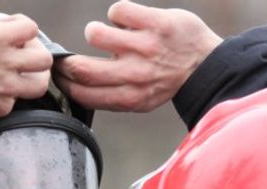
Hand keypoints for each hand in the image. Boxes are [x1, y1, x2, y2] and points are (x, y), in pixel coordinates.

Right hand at [0, 14, 52, 119]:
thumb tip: (3, 30)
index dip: (24, 29)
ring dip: (30, 81)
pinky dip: (3, 100)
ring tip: (16, 79)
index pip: (31, 28)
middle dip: (36, 57)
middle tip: (24, 58)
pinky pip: (10, 105)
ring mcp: (4, 88)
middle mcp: (7, 63)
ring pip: (37, 87)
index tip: (16, 31)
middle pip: (44, 60)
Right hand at [55, 1, 221, 112]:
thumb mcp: (141, 99)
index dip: (64, 83)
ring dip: (95, 31)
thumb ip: (112, 96)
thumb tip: (75, 86)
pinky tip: (129, 21)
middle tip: (69, 55)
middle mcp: (135, 75)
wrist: (206, 65)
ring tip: (105, 34)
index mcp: (130, 98)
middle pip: (83, 68)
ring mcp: (145, 48)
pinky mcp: (155, 23)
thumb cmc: (166, 81)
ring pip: (96, 33)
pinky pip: (118, 11)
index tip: (60, 74)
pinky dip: (118, 14)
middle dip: (68, 60)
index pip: (82, 94)